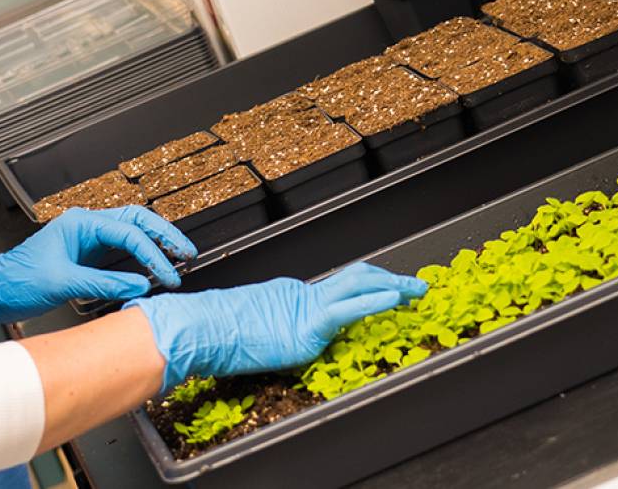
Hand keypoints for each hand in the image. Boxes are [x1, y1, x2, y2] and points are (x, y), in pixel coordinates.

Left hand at [0, 207, 197, 323]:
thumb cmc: (19, 280)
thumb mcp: (64, 282)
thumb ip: (104, 283)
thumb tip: (140, 284)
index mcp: (81, 223)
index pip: (129, 233)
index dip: (153, 254)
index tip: (168, 274)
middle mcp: (86, 225)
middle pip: (137, 220)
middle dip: (164, 235)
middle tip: (187, 252)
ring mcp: (87, 238)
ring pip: (131, 231)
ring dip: (155, 242)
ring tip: (178, 257)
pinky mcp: (86, 254)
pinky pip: (121, 248)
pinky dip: (141, 255)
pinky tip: (153, 267)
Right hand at [127, 262, 426, 389]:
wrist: (200, 329)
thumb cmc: (218, 334)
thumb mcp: (253, 329)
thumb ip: (275, 329)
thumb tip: (282, 338)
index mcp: (293, 297)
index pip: (341, 287)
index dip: (371, 285)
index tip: (394, 289)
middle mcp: (303, 295)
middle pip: (356, 279)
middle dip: (389, 279)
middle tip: (417, 284)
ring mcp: (305, 307)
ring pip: (358, 287)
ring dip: (392, 287)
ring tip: (415, 289)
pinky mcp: (305, 324)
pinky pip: (346, 310)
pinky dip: (373, 301)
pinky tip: (393, 300)